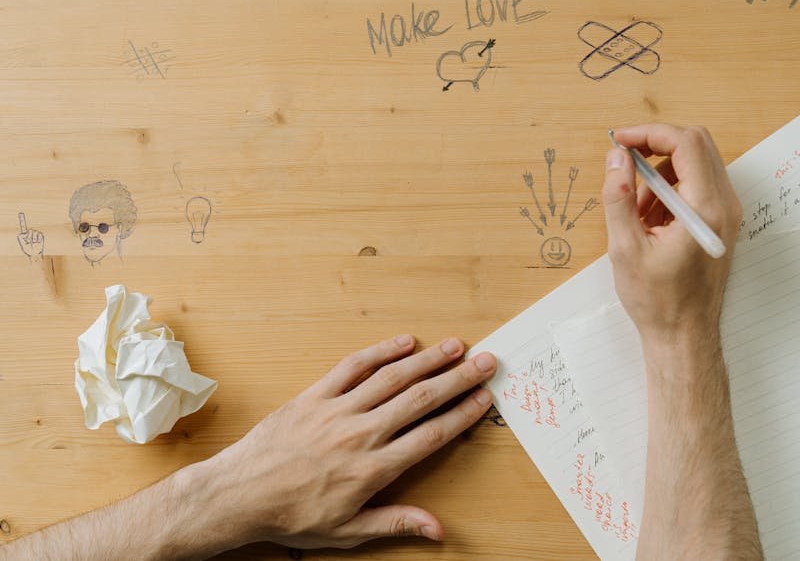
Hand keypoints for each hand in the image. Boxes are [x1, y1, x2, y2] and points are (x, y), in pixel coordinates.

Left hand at [16, 213, 43, 261]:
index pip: (23, 226)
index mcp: (24, 234)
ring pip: (35, 233)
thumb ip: (21, 237)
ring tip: (33, 243)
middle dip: (29, 236)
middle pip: (30, 230)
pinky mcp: (41, 236)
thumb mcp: (22, 244)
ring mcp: (35, 234)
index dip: (22, 220)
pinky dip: (38, 240)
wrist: (34, 253)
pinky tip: (37, 242)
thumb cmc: (27, 249)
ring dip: (34, 239)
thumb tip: (23, 232)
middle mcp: (30, 233)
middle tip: (29, 241)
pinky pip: (40, 235)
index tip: (21, 214)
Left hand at [198, 335, 495, 550]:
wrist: (239, 495)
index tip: (484, 398)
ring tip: (455, 346)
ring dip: (427, 359)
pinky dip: (380, 352)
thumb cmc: (293, 516)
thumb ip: (397, 523)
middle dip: (458, 379)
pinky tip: (404, 342)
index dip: (462, 414)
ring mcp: (337, 410)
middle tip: (486, 361)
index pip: (431, 435)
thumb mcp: (348, 532)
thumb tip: (439, 529)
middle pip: (420, 399)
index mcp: (373, 469)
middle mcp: (360, 434)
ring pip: (392, 378)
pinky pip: (352, 367)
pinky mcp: (314, 395)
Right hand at [602, 124, 741, 363]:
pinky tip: (648, 219)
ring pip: (696, 163)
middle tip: (623, 161)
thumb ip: (617, 196)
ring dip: (660, 171)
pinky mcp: (720, 223)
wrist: (684, 335)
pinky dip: (670, 189)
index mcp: (706, 209)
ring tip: (633, 207)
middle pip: (696, 145)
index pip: (686, 143)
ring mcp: (727, 214)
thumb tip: (615, 158)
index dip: (649, 134)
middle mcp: (725, 206)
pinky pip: (697, 186)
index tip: (620, 142)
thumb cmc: (658, 301)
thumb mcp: (624, 248)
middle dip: (655, 146)